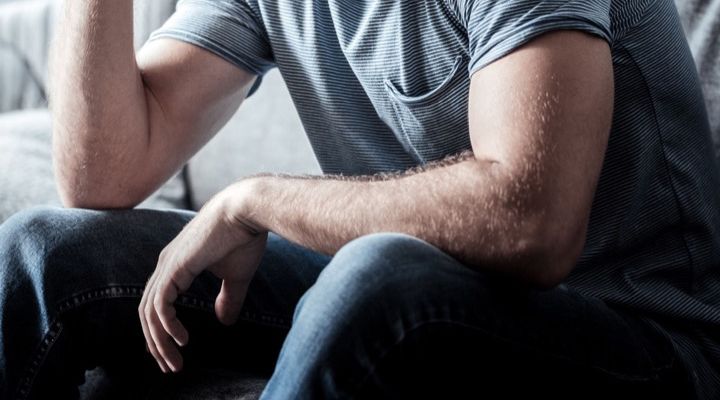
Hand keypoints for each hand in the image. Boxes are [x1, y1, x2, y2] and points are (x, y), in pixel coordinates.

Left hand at [139, 183, 266, 372]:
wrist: (248, 210)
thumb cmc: (244, 237)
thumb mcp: (236, 276)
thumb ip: (227, 298)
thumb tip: (223, 321)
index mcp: (176, 265)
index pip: (157, 304)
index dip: (162, 330)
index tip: (175, 352)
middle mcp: (166, 265)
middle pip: (147, 312)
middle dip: (155, 343)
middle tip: (170, 366)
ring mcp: (167, 265)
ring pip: (149, 312)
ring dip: (159, 342)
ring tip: (174, 362)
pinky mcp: (175, 267)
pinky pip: (160, 305)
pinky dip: (167, 326)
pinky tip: (182, 340)